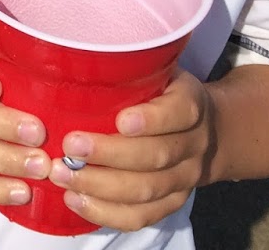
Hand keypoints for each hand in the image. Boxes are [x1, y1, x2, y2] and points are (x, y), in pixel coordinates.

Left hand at [46, 69, 214, 230]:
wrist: (206, 130)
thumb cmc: (161, 93)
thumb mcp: (157, 70)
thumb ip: (128, 67)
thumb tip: (68, 52)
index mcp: (190, 105)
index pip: (177, 113)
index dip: (151, 120)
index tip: (119, 120)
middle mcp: (193, 144)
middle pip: (156, 156)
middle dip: (109, 154)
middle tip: (69, 146)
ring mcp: (185, 178)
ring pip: (146, 190)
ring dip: (100, 186)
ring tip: (61, 175)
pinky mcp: (171, 203)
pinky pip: (141, 216)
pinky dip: (106, 212)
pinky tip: (74, 199)